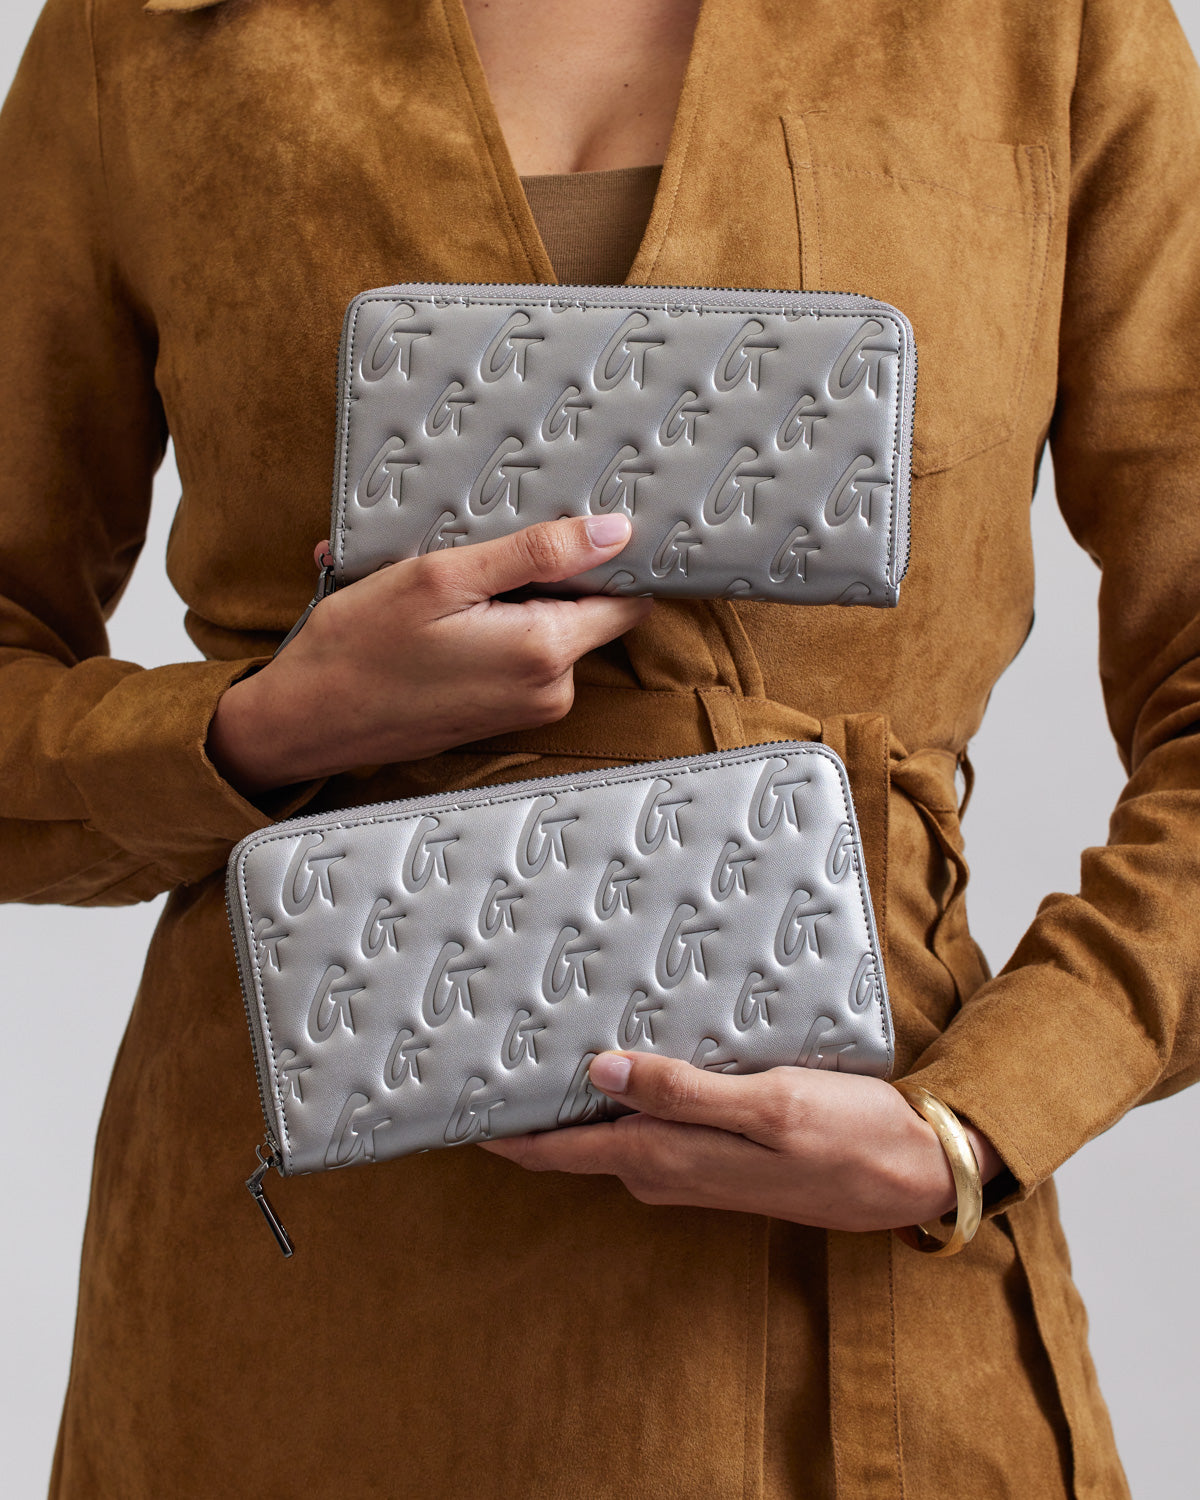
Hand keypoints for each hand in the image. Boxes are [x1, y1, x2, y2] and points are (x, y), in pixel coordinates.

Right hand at [207, 515, 650, 793]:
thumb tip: (614, 532)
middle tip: (479, 552)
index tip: (578, 527)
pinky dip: (487, 627)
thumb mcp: (445, 577)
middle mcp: (549, 691)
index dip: (610, 560)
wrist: (306, 721)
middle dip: (544, 575)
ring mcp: (525, 709)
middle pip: (584, 610)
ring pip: (546, 629)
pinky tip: (438, 617)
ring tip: (446, 585)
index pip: (626, 599)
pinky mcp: (498, 715)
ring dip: (506, 600)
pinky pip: (515, 655)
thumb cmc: (361, 646)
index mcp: (545, 652)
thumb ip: (538, 553)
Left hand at [481, 1051, 1003, 1231]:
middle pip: (571, 1139)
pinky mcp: (714, 1156)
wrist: (911, 1171)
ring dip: (573, 1093)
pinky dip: (621, 1093)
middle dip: (527, 1102)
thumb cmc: (846, 1135)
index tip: (452, 1097)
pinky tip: (620, 1056)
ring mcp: (688, 1168)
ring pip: (607, 1128)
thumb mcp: (766, 1106)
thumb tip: (598, 1069)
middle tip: (486, 1043)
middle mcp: (663, 1171)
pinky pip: (646, 1124)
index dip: (498, 1129)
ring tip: (538, 1035)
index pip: (554, 1149)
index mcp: (664, 1159)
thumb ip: (680, 1092)